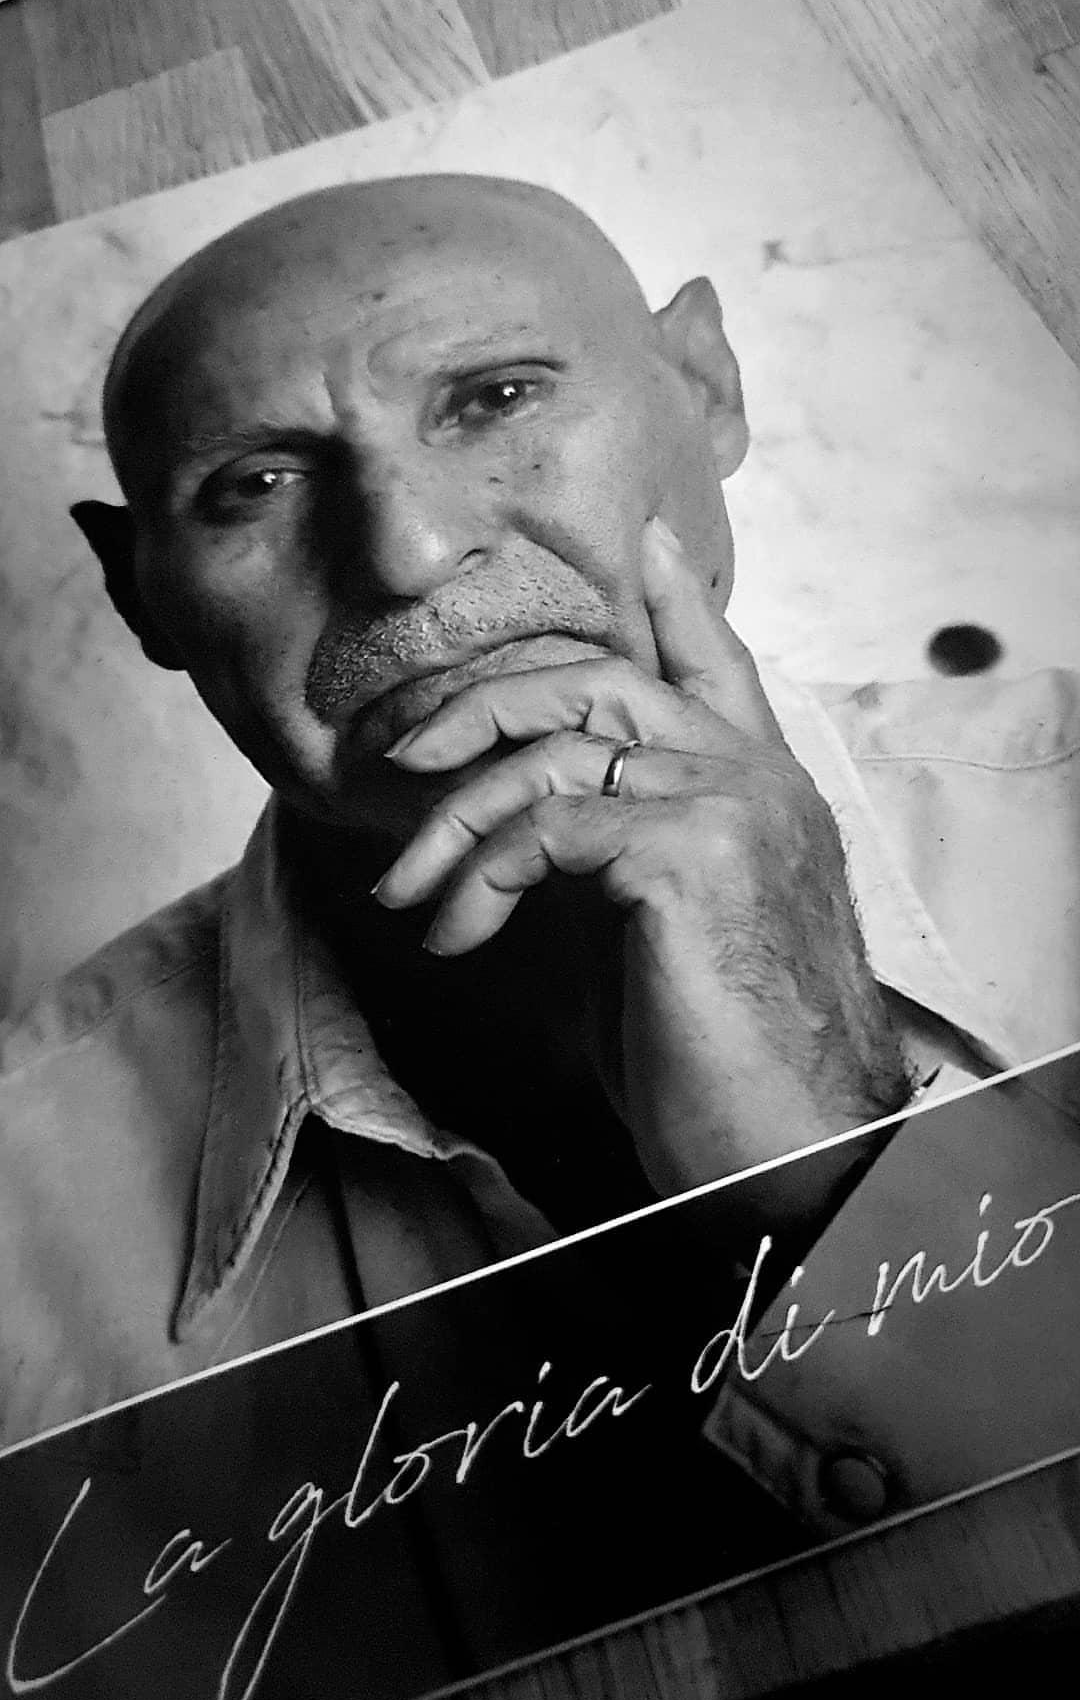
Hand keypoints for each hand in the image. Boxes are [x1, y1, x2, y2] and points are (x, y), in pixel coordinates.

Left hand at [373, 518, 910, 1233]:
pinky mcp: (692, 854)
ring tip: (408, 892)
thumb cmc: (722, 1068)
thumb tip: (520, 833)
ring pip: (555, 748)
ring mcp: (730, 806)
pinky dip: (479, 875)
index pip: (718, 667)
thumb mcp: (657, 941)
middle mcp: (758, 780)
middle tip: (401, 756)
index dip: (679, 603)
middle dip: (482, 704)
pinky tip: (458, 932)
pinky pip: (547, 825)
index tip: (644, 543)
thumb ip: (613, 860)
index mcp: (762, 793)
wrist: (794, 1157)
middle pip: (601, 681)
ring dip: (453, 820)